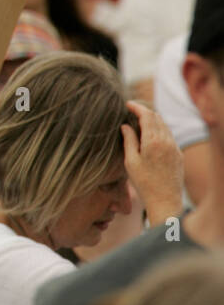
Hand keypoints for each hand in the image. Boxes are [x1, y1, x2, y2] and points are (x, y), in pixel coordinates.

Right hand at [120, 100, 184, 226]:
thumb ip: (128, 141)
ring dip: (153, 121)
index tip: (127, 104)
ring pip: (164, 126)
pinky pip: (169, 136)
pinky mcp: (178, 154)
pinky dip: (159, 131)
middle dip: (145, 112)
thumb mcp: (130, 161)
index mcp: (153, 141)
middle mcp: (167, 141)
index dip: (137, 107)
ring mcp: (175, 147)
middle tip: (132, 111)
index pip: (147, 116)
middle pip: (157, 117)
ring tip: (140, 122)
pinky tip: (150, 137)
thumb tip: (125, 126)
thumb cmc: (144, 183)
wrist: (165, 201)